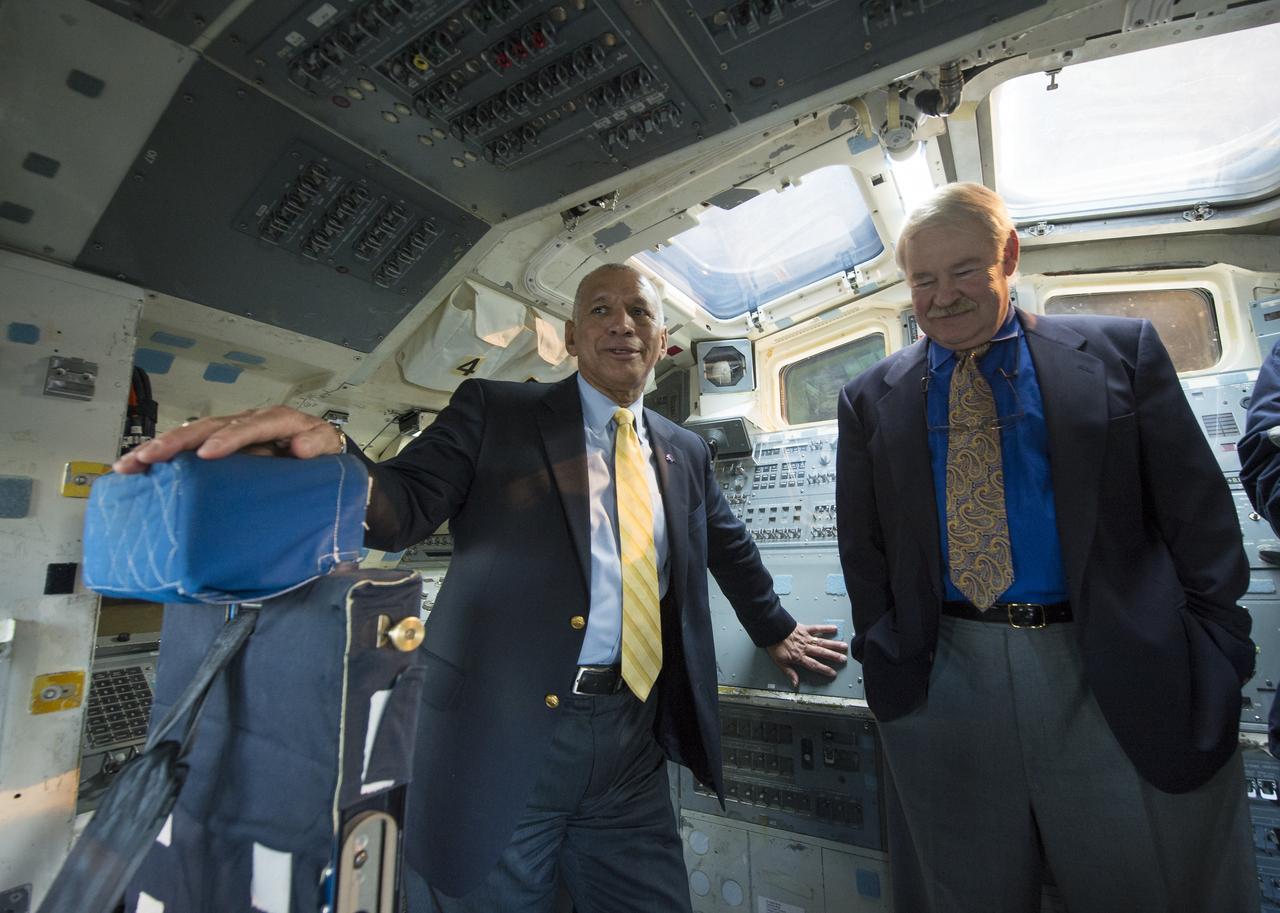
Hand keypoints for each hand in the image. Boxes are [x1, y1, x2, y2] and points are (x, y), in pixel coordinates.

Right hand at [112, 405, 345, 473]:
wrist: (321, 454)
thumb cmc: (322, 452)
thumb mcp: (328, 448)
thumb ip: (318, 445)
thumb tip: (301, 447)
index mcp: (277, 420)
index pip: (251, 426)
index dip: (228, 438)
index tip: (207, 453)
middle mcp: (248, 421)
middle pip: (210, 426)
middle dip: (179, 441)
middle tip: (152, 456)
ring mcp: (231, 432)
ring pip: (192, 434)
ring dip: (161, 447)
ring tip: (132, 462)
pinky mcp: (218, 446)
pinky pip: (188, 448)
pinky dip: (162, 457)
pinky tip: (136, 468)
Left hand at [765, 623, 848, 687]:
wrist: (771, 630)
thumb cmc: (774, 646)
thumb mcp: (779, 662)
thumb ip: (789, 672)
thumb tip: (796, 684)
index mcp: (799, 657)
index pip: (814, 665)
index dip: (824, 670)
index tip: (833, 673)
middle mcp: (805, 648)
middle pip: (821, 653)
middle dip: (833, 657)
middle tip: (844, 659)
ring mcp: (806, 638)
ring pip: (822, 642)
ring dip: (833, 645)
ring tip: (844, 647)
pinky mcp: (805, 629)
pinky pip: (817, 629)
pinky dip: (825, 628)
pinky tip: (834, 629)